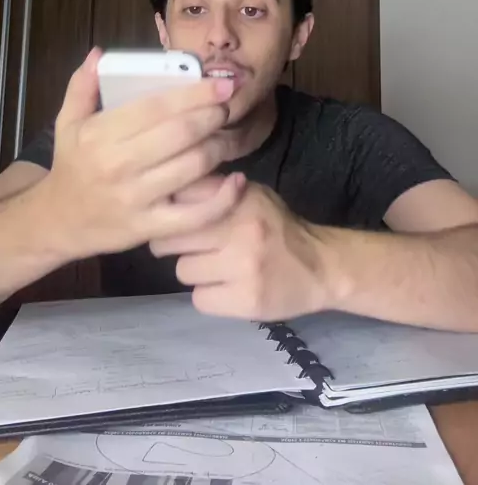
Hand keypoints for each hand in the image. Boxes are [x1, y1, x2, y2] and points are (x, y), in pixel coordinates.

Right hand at [38, 48, 240, 260]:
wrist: (59, 221)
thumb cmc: (72, 166)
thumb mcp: (68, 122)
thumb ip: (82, 86)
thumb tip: (99, 54)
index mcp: (101, 134)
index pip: (157, 107)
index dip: (195, 93)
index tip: (221, 84)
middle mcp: (119, 165)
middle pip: (182, 134)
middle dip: (213, 116)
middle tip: (226, 108)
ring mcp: (136, 198)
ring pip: (193, 168)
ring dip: (220, 148)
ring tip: (228, 137)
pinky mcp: (149, 228)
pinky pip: (194, 215)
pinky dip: (222, 198)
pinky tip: (236, 181)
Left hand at [150, 179, 329, 320]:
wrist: (322, 267)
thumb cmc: (279, 229)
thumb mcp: (253, 197)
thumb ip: (216, 192)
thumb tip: (170, 192)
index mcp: (240, 199)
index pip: (183, 200)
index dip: (174, 211)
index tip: (176, 219)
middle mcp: (241, 229)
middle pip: (173, 239)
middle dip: (178, 245)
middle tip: (194, 249)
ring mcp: (243, 267)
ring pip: (184, 271)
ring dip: (196, 272)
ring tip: (217, 270)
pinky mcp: (246, 300)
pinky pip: (199, 300)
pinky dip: (209, 297)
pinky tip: (227, 290)